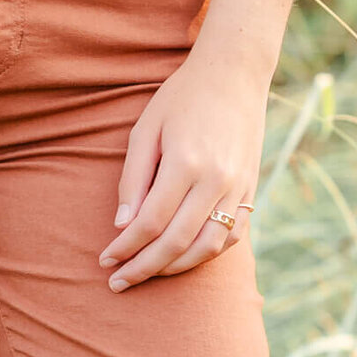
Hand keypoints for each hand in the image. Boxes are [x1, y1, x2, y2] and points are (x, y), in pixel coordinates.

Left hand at [96, 44, 267, 291]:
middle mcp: (215, 180)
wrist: (233, 73)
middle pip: (176, 243)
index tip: (105, 259)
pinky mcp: (250, 189)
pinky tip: (184, 257)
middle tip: (118, 282)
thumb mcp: (147, 127)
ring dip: (174, 268)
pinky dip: (206, 253)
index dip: (125, 247)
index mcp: (185, 162)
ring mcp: (238, 188)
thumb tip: (121, 225)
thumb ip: (133, 178)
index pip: (150, 222)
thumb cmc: (181, 96)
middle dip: (144, 268)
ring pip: (206, 248)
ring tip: (147, 273)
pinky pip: (231, 236)